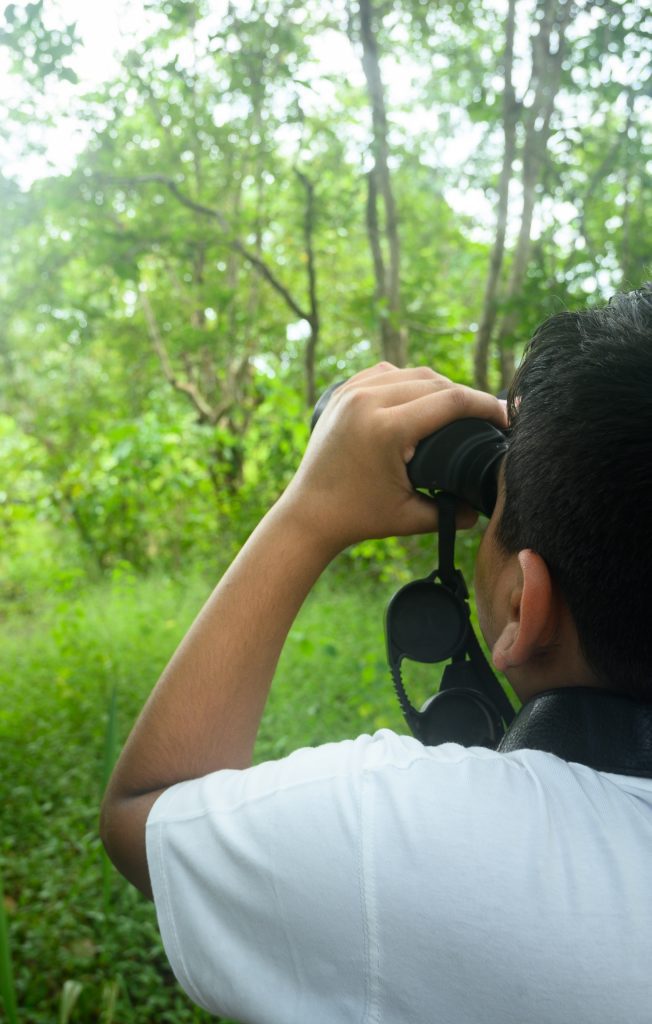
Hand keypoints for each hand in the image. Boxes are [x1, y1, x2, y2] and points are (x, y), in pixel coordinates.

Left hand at [278, 363, 507, 555]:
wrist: (307, 514)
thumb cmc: (358, 518)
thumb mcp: (409, 517)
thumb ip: (451, 513)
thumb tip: (484, 509)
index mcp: (386, 429)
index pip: (451, 401)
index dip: (487, 406)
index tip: (507, 419)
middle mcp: (367, 400)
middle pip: (435, 382)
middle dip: (467, 397)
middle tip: (486, 418)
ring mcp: (351, 392)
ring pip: (412, 373)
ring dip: (439, 386)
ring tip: (458, 408)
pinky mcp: (342, 392)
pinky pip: (386, 372)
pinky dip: (408, 380)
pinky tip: (422, 396)